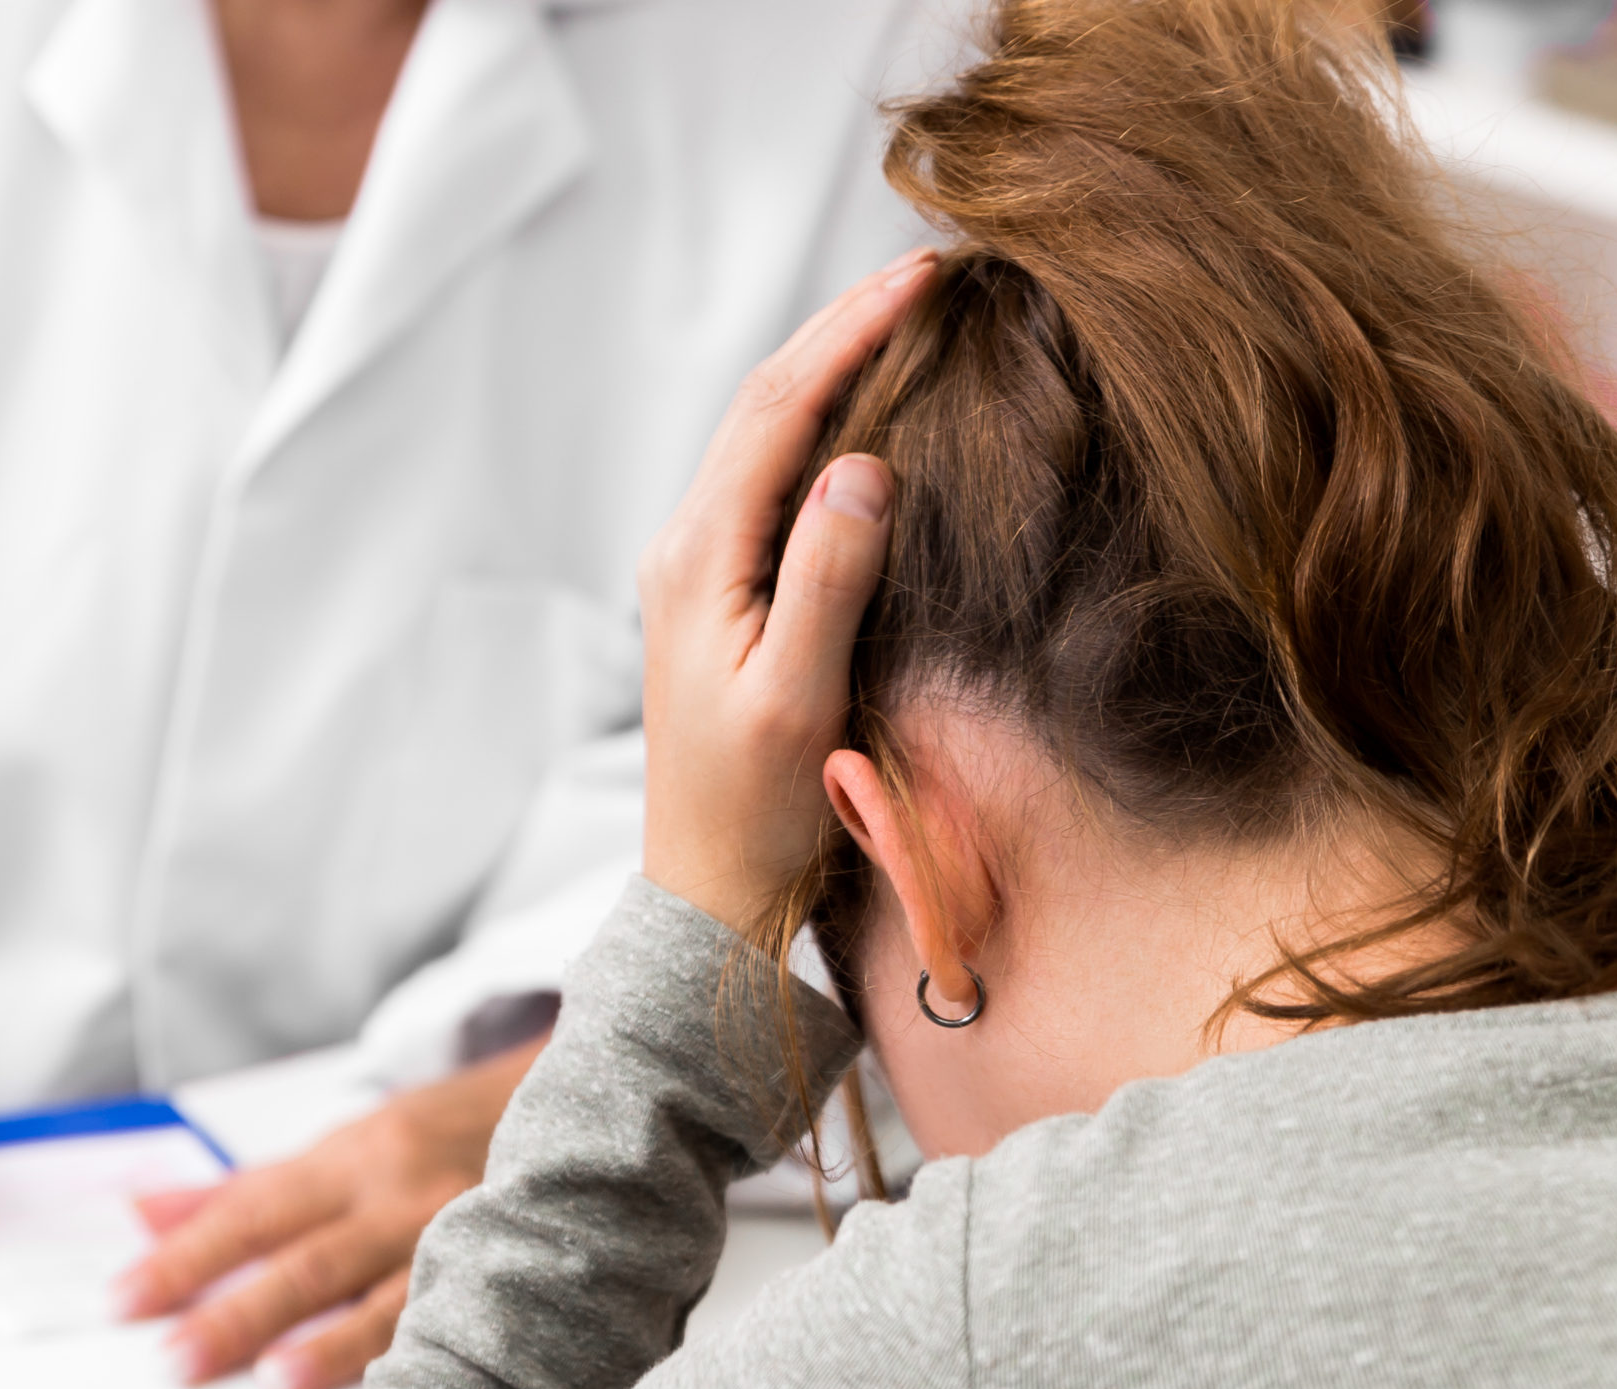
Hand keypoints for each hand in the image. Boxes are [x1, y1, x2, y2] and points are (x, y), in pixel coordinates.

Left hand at [113, 1034, 547, 1388]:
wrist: (574, 1107)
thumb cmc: (439, 1139)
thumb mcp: (341, 1148)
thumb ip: (243, 1189)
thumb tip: (141, 1211)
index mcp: (351, 1159)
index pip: (250, 1212)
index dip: (185, 1256)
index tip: (126, 1300)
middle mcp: (400, 1196)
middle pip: (306, 1259)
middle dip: (237, 1310)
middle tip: (174, 1359)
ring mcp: (460, 1236)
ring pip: (388, 1295)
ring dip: (331, 1341)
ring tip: (276, 1381)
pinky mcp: (511, 1275)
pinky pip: (463, 1319)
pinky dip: (425, 1354)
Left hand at [639, 251, 932, 935]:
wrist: (707, 889)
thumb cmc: (757, 809)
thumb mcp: (797, 697)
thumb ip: (827, 580)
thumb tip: (862, 463)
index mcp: (700, 557)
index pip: (779, 410)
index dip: (851, 333)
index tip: (924, 275)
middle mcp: (688, 546)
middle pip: (765, 403)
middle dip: (842, 328)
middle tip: (928, 270)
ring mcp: (699, 567)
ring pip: (766, 435)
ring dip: (830, 367)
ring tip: (905, 314)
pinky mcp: (721, 594)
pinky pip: (772, 479)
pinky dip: (821, 425)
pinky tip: (870, 414)